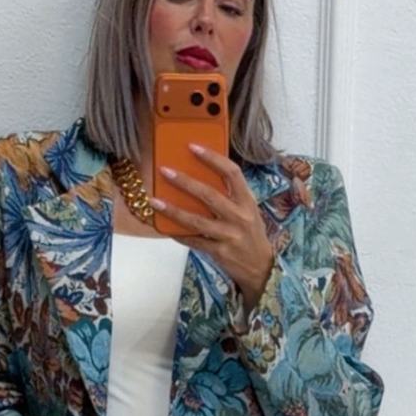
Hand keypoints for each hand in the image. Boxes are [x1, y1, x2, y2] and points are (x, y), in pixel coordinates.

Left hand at [151, 144, 275, 313]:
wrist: (260, 267)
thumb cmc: (250, 234)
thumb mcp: (248, 211)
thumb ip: (230, 196)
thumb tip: (200, 178)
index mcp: (247, 201)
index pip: (232, 173)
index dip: (212, 158)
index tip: (193, 147)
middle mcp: (239, 216)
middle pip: (209, 195)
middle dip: (185, 182)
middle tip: (165, 171)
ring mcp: (229, 235)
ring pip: (197, 220)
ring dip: (173, 210)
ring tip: (155, 201)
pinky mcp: (220, 252)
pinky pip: (195, 241)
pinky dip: (179, 234)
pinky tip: (165, 228)